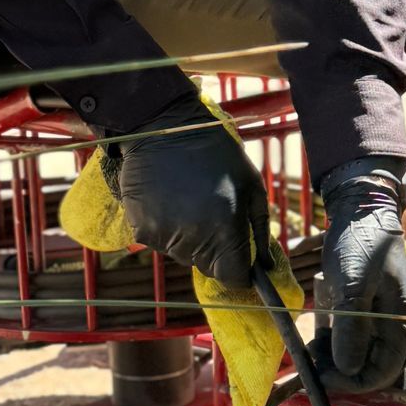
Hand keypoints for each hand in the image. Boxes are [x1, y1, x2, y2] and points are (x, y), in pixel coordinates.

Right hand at [103, 93, 270, 288]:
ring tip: (188, 201)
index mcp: (224, 231)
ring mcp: (164, 237)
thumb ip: (259, 229)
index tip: (238, 256)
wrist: (165, 128)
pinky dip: (166, 229)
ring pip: (183, 255)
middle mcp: (193, 241)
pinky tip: (169, 200)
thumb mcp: (251, 185)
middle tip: (212, 214)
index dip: (238, 270)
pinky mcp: (141, 230)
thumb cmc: (217, 154)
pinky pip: (160, 242)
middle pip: (207, 267)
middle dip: (214, 251)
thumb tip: (264, 266)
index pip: (233, 277)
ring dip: (189, 238)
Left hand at [316, 164, 405, 391]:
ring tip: (309, 350)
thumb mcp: (354, 284)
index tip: (322, 378)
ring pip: (355, 355)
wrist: (359, 209)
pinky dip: (331, 343)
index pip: (382, 371)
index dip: (352, 382)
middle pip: (368, 366)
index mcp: (400, 322)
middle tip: (309, 364)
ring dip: (332, 359)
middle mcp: (392, 326)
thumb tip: (346, 369)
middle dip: (339, 372)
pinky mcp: (361, 310)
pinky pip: (347, 338)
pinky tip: (315, 338)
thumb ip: (352, 328)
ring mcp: (376, 319)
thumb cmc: (362, 243)